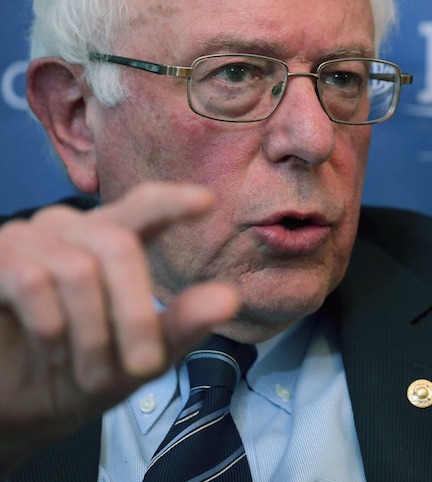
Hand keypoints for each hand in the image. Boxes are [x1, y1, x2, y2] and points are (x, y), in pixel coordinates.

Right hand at [0, 182, 239, 473]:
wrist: (16, 410)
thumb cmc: (82, 373)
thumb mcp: (142, 357)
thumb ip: (183, 324)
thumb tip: (229, 299)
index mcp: (114, 241)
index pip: (146, 206)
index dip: (172, 201)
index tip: (206, 202)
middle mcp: (72, 230)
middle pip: (118, 244)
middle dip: (137, 311)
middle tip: (145, 365)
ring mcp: (27, 240)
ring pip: (77, 270)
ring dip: (90, 334)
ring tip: (90, 374)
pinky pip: (29, 279)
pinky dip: (50, 325)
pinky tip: (50, 347)